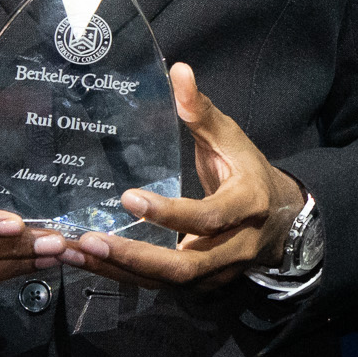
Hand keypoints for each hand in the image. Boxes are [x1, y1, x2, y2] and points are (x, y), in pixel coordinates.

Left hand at [64, 65, 292, 285]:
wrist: (284, 221)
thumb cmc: (249, 173)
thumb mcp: (233, 140)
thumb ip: (203, 112)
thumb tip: (178, 70)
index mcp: (248, 206)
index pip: (209, 217)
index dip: (171, 213)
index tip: (128, 198)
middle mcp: (235, 247)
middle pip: (184, 266)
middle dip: (134, 256)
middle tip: (89, 240)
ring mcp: (217, 273)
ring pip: (166, 282)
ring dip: (118, 270)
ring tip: (73, 252)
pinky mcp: (200, 285)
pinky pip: (158, 286)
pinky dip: (120, 275)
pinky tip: (85, 260)